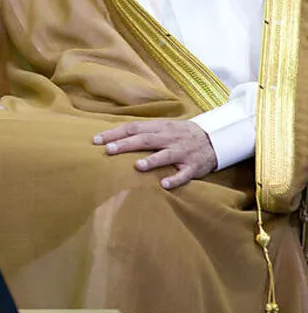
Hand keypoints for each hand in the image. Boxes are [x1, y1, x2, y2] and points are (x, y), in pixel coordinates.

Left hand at [93, 120, 217, 189]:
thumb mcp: (162, 127)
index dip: (115, 133)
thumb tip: (113, 137)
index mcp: (159, 128)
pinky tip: (164, 185)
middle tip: (108, 150)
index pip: (133, 128)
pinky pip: (184, 174)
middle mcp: (169, 138)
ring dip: (152, 160)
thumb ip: (142, 132)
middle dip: (126, 144)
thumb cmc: (180, 134)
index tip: (96, 140)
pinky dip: (175, 179)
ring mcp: (182, 152)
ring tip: (137, 166)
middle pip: (145, 140)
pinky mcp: (193, 166)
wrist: (215, 139)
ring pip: (166, 155)